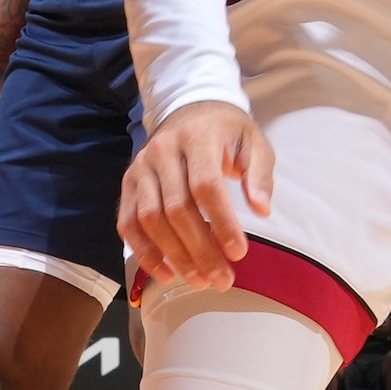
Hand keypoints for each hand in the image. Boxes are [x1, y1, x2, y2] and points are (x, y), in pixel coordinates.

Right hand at [120, 100, 275, 291]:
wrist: (188, 109)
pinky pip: (128, 223)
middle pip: (176, 209)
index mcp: (197, 138)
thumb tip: (262, 209)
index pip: (205, 185)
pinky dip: (144, 252)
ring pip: (150, 219)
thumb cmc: (227, 132)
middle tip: (222, 280)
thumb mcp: (254, 143)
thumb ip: (260, 174)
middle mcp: (162, 151)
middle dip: (200, 250)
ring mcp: (140, 167)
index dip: (221, 223)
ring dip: (174, 256)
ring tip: (199, 281)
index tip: (239, 253)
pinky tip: (166, 273)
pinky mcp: (128, 183)